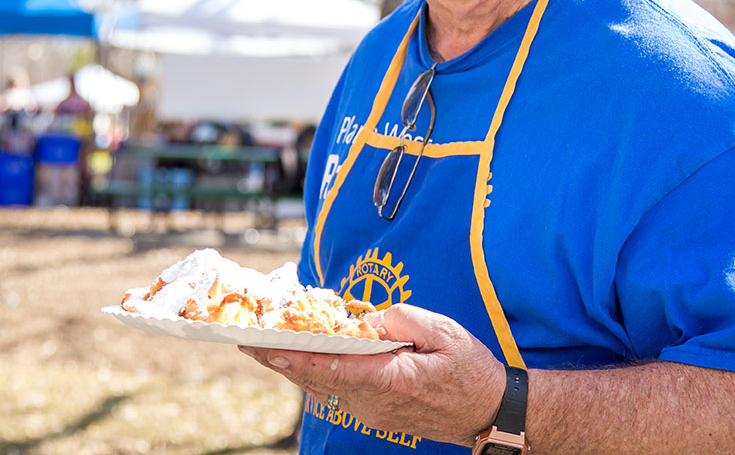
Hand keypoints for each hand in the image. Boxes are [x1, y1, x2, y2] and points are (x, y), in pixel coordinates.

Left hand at [240, 303, 505, 446]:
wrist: (489, 411)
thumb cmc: (470, 369)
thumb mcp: (444, 332)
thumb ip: (402, 320)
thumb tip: (366, 320)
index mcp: (389, 380)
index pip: (331, 366)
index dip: (295, 354)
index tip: (265, 345)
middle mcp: (373, 402)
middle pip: (316, 379)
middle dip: (280, 359)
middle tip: (246, 341)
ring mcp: (372, 413)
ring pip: (322, 388)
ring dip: (293, 366)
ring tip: (263, 347)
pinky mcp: (375, 414)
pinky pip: (336, 392)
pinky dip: (315, 373)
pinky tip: (300, 358)